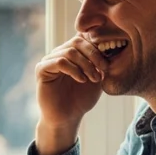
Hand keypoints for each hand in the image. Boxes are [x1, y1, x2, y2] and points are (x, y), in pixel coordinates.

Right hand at [34, 36, 108, 154]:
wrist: (68, 117)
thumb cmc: (82, 98)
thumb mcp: (98, 76)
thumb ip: (101, 61)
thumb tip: (113, 44)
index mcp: (72, 52)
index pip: (84, 37)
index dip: (99, 46)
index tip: (108, 63)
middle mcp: (59, 53)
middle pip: (77, 41)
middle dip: (94, 55)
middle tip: (104, 70)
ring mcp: (49, 60)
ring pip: (70, 51)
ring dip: (86, 64)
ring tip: (94, 79)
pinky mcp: (42, 69)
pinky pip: (59, 61)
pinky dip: (74, 70)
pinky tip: (81, 80)